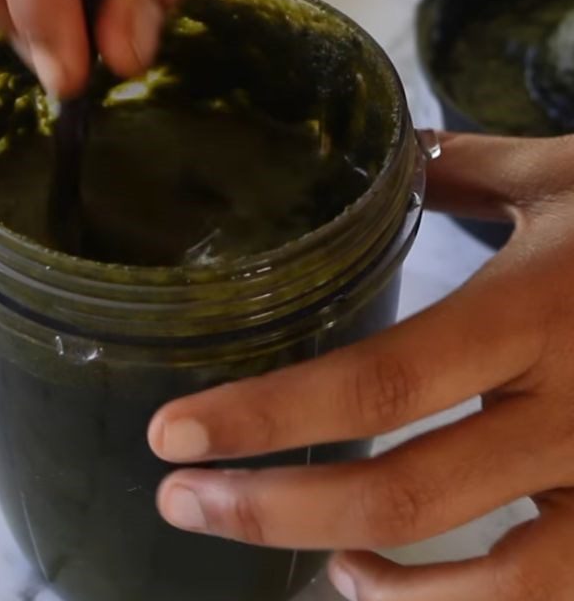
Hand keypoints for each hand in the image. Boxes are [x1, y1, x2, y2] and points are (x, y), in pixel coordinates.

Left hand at [148, 132, 573, 600]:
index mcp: (533, 313)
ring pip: (486, 581)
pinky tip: (390, 582)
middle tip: (181, 500)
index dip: (268, 415)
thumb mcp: (565, 178)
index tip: (173, 432)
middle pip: (402, 491)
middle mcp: (572, 408)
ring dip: (373, 584)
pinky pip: (550, 595)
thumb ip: (470, 167)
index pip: (377, 381)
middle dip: (271, 508)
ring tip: (304, 556)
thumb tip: (402, 149)